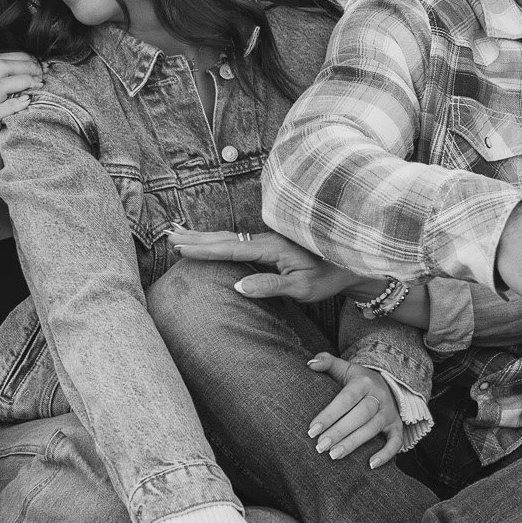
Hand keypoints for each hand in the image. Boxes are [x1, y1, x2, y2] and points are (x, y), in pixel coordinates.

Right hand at [167, 228, 366, 302]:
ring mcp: (270, 241)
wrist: (352, 265)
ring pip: (230, 237)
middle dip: (196, 237)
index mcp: (272, 248)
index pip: (231, 248)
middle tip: (169, 234)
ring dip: (205, 236)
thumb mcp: (302, 288)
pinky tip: (212, 243)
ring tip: (181, 234)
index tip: (180, 247)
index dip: (204, 248)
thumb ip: (270, 286)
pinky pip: (239, 241)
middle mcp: (268, 240)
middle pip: (225, 238)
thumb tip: (238, 285)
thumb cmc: (329, 277)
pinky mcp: (273, 245)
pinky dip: (219, 240)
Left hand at [306, 354, 406, 468]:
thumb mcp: (344, 367)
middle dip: (339, 431)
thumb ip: (327, 362)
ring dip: (354, 443)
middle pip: (360, 415)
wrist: (387, 383)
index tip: (311, 430)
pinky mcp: (397, 426)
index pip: (345, 399)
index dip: (329, 415)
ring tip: (334, 455)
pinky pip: (396, 441)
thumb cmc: (357, 380)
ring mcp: (389, 412)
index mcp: (364, 382)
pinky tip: (370, 465)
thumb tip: (310, 364)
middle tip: (320, 447)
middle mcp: (379, 396)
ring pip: (373, 429)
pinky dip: (386, 454)